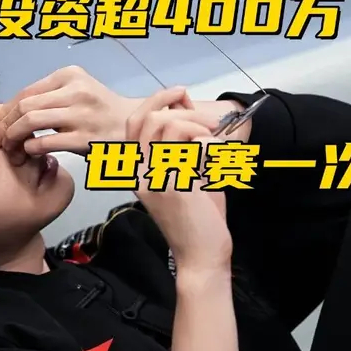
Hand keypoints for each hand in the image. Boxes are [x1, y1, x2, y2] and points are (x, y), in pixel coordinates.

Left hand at [0, 66, 139, 163]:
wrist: (132, 126)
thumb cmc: (99, 111)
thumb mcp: (76, 92)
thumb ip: (47, 97)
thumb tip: (4, 109)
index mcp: (69, 76)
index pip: (26, 91)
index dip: (4, 110)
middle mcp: (75, 90)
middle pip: (24, 105)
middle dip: (4, 124)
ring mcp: (81, 114)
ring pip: (31, 120)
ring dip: (13, 136)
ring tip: (9, 147)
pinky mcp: (84, 138)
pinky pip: (45, 142)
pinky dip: (31, 148)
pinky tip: (29, 153)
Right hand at [127, 87, 232, 275]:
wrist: (201, 254)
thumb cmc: (199, 218)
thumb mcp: (187, 176)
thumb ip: (184, 147)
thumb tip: (189, 115)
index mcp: (139, 170)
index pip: (134, 124)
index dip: (156, 102)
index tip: (180, 95)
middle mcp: (140, 173)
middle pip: (145, 118)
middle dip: (177, 106)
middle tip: (203, 115)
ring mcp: (154, 178)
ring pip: (165, 125)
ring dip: (195, 123)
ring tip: (213, 138)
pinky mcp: (173, 185)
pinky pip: (188, 145)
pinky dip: (206, 142)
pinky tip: (216, 156)